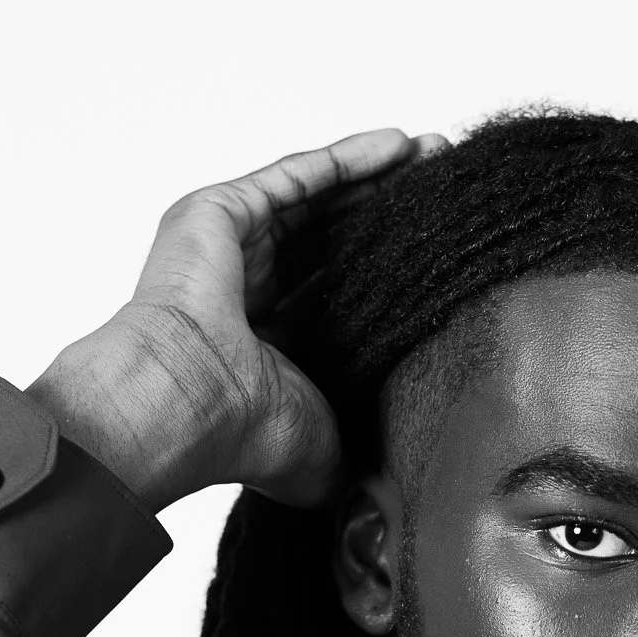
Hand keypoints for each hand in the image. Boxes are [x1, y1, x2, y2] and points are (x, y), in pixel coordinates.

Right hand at [29, 127, 447, 511]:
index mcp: (269, 349)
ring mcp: (228, 249)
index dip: (392, 274)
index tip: (445, 256)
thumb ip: (364, 457)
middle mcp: (247, 294)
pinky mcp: (217, 212)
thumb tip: (401, 489)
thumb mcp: (329, 453)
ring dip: (376, 179)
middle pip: (334, 240)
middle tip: (449, 192)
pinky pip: (295, 176)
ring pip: (318, 202)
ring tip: (435, 157)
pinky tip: (398, 146)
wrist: (188, 404)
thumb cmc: (243, 434)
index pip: (342, 296)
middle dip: (391, 214)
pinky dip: (347, 159)